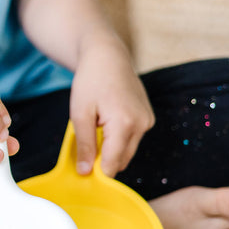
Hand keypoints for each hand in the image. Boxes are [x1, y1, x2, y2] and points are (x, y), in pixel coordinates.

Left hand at [70, 37, 153, 177]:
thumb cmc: (91, 80)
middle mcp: (142, 124)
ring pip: (127, 150)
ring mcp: (148, 121)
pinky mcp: (148, 118)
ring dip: (111, 147)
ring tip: (96, 127)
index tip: (82, 168)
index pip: (112, 163)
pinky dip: (118, 138)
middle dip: (103, 159)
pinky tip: (106, 121)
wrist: (108, 56)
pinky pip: (132, 139)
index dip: (96, 170)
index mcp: (125, 123)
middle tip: (85, 145)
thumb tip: (84, 172)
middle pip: (122, 160)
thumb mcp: (80, 113)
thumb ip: (84, 144)